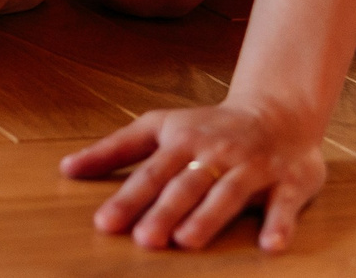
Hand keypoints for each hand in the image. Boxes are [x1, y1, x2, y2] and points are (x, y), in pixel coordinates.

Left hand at [60, 100, 328, 252]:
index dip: (128, 198)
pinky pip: (285, 204)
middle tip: (144, 239)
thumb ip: (115, 150)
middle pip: (187, 185)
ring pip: (229, 193)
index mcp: (183, 141)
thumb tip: (66, 169)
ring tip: (188, 241)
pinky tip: (271, 245)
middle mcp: (216, 153)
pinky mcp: (289, 181)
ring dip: (209, 217)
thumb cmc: (208, 127)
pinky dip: (280, 223)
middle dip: (165, 211)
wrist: (278, 110)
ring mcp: (254, 167)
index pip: (151, 173)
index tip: (105, 223)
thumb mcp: (158, 128)